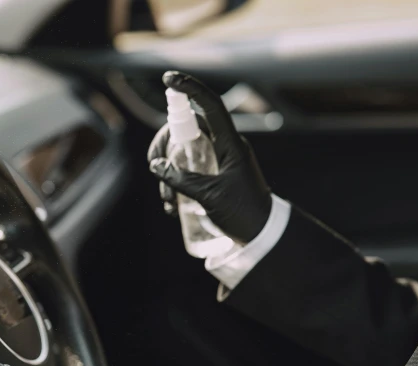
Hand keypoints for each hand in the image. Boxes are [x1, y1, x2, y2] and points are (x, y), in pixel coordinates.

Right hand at [148, 71, 271, 243]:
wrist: (264, 233)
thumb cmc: (243, 212)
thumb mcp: (209, 196)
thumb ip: (181, 179)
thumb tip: (157, 166)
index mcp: (230, 144)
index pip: (210, 106)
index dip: (190, 89)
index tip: (169, 79)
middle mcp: (225, 147)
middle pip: (187, 130)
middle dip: (165, 146)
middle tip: (153, 165)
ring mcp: (219, 160)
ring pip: (184, 153)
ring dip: (168, 174)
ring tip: (168, 203)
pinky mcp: (214, 175)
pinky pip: (188, 170)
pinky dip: (176, 184)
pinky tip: (173, 207)